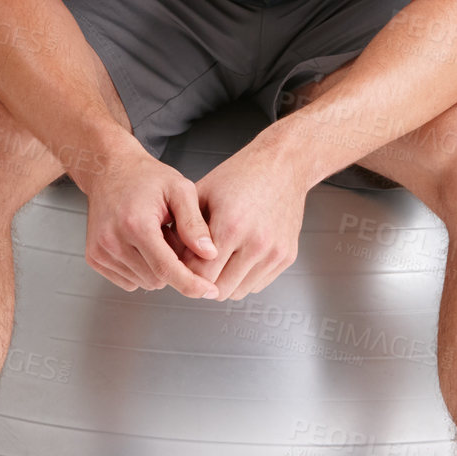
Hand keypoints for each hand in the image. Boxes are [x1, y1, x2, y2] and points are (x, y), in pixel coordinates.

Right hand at [83, 142, 221, 297]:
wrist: (110, 169)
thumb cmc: (145, 176)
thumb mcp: (180, 189)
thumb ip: (194, 223)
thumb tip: (209, 254)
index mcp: (136, 224)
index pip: (167, 269)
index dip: (191, 284)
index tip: (209, 291)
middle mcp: (113, 241)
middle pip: (157, 279)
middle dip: (174, 267)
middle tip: (172, 237)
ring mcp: (100, 251)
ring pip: (144, 283)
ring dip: (157, 268)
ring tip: (156, 237)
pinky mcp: (94, 258)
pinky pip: (128, 281)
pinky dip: (141, 270)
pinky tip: (142, 245)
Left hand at [164, 137, 307, 301]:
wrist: (282, 163)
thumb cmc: (241, 175)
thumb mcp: (203, 194)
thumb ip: (185, 228)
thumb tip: (170, 256)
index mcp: (230, 226)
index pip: (198, 273)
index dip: (185, 271)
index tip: (180, 264)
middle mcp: (255, 242)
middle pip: (217, 289)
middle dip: (202, 281)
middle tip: (197, 265)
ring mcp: (274, 252)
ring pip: (237, 292)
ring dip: (223, 282)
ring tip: (217, 260)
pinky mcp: (286, 257)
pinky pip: (256, 285)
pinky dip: (243, 278)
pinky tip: (237, 257)